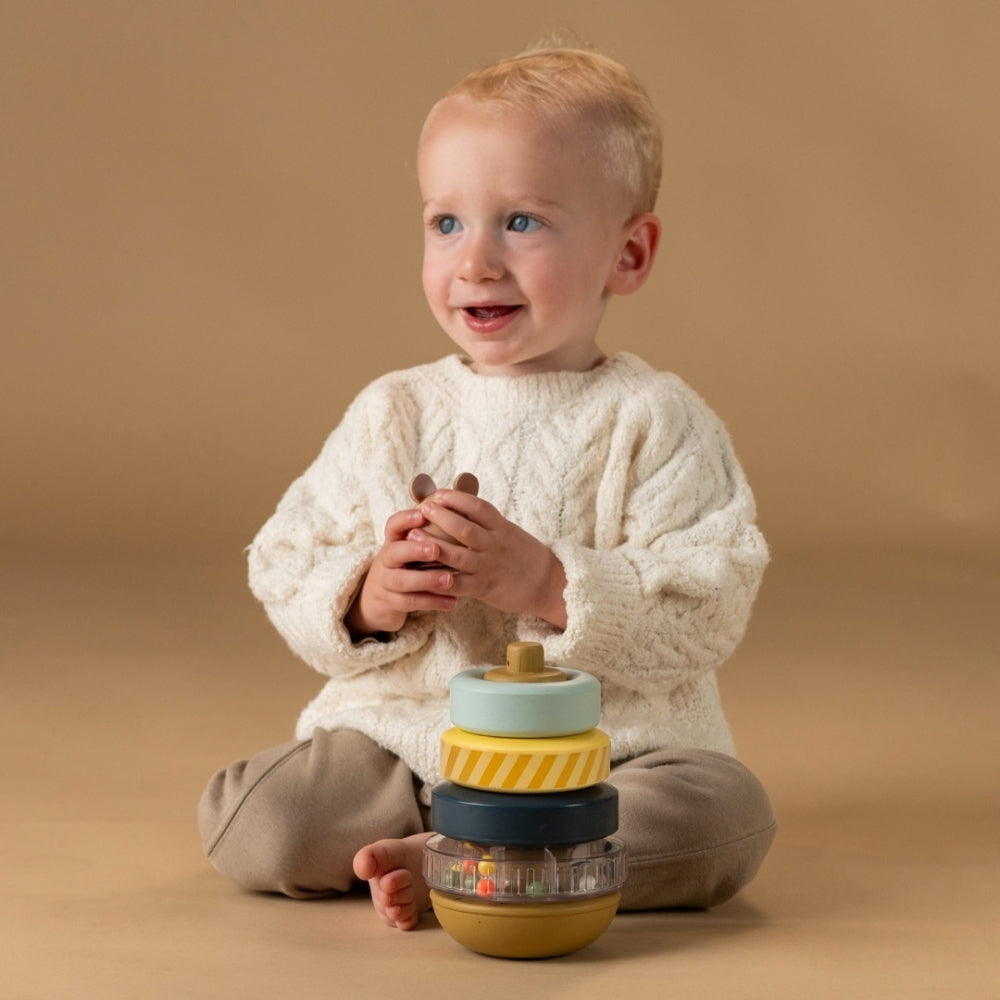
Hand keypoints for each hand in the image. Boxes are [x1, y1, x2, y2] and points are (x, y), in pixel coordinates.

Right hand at [345, 507, 460, 638]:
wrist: (377, 601)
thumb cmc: (403, 568)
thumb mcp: (407, 551)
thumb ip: (425, 537)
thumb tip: (458, 516)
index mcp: (392, 543)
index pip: (393, 526)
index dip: (405, 519)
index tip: (423, 513)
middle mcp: (386, 561)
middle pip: (394, 552)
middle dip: (415, 550)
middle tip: (436, 549)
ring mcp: (386, 582)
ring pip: (402, 580)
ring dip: (427, 579)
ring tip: (449, 579)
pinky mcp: (391, 603)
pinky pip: (411, 602)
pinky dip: (433, 602)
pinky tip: (453, 601)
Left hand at [407, 488, 567, 628]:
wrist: (548, 584)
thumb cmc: (524, 555)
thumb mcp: (509, 531)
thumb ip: (487, 522)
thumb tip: (459, 505)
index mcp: (502, 529)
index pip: (478, 508)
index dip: (457, 499)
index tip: (439, 493)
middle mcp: (495, 546)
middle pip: (465, 529)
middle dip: (442, 517)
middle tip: (423, 508)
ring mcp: (489, 567)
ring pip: (458, 556)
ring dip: (433, 545)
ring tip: (412, 535)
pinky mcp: (484, 589)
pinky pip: (459, 584)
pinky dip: (440, 579)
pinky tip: (422, 573)